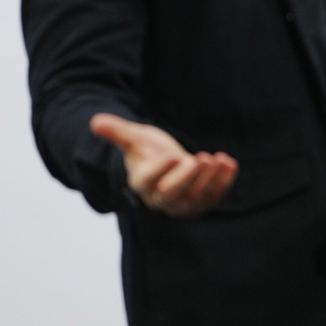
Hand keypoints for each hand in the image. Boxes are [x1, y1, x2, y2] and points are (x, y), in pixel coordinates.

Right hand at [90, 113, 237, 217]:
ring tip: (219, 159)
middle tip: (201, 159)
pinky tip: (230, 163)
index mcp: (141, 182)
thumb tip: (95, 121)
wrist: (168, 166)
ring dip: (210, 180)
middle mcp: (160, 198)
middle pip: (172, 194)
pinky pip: (214, 196)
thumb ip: (118, 131)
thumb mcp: (135, 138)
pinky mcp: (202, 202)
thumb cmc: (148, 151)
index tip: (173, 156)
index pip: (148, 181)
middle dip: (188, 178)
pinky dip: (224, 182)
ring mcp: (182, 203)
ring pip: (196, 198)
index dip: (160, 170)